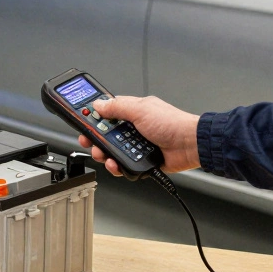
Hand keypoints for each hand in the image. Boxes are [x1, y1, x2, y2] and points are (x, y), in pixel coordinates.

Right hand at [77, 95, 200, 175]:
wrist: (190, 145)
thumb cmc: (172, 124)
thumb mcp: (140, 110)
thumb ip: (117, 107)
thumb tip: (98, 104)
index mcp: (132, 112)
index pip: (106, 114)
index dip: (92, 119)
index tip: (82, 123)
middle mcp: (133, 128)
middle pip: (105, 135)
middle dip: (96, 140)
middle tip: (90, 142)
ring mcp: (137, 145)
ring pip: (112, 152)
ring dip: (105, 155)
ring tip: (105, 156)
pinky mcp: (141, 160)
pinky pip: (123, 166)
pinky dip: (118, 167)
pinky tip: (117, 165)